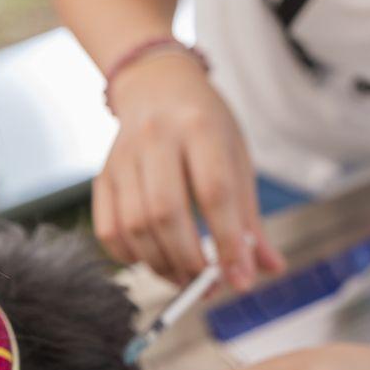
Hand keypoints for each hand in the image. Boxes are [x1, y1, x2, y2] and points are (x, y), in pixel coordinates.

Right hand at [93, 52, 283, 288]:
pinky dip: (129, 256)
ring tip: (184, 278)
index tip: (239, 278)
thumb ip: (249, 217)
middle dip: (189, 260)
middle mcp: (155, 139)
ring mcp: (122, 158)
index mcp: (199, 127)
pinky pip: (108, 229)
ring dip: (161, 264)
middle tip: (207, 285)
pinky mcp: (103, 176)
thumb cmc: (203, 123)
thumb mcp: (236, 157)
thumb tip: (266, 270)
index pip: (214, 192)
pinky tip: (152, 262)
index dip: (228, 241)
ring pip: (134, 225)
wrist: (154, 84)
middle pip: (165, 212)